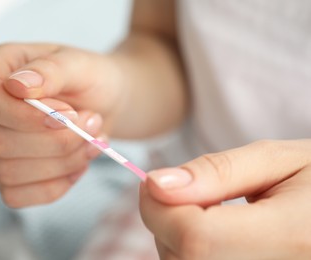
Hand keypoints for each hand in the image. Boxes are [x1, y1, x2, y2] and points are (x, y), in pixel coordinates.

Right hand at [0, 43, 122, 207]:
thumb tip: (17, 85)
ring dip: (64, 161)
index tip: (68, 114)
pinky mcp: (10, 176)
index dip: (23, 115)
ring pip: (9, 173)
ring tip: (92, 139)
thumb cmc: (89, 79)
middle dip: (58, 140)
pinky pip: (17, 196)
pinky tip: (79, 163)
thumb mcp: (80, 64)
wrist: (105, 103)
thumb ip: (51, 70)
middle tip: (93, 121)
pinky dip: (57, 185)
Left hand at [140, 139, 310, 258]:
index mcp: (294, 237)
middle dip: (165, 221)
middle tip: (186, 193)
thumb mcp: (276, 161)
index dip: (160, 208)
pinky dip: (191, 253)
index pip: (196, 237)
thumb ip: (217, 172)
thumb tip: (157, 184)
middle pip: (183, 259)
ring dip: (176, 239)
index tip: (152, 182)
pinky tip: (214, 237)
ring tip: (209, 213)